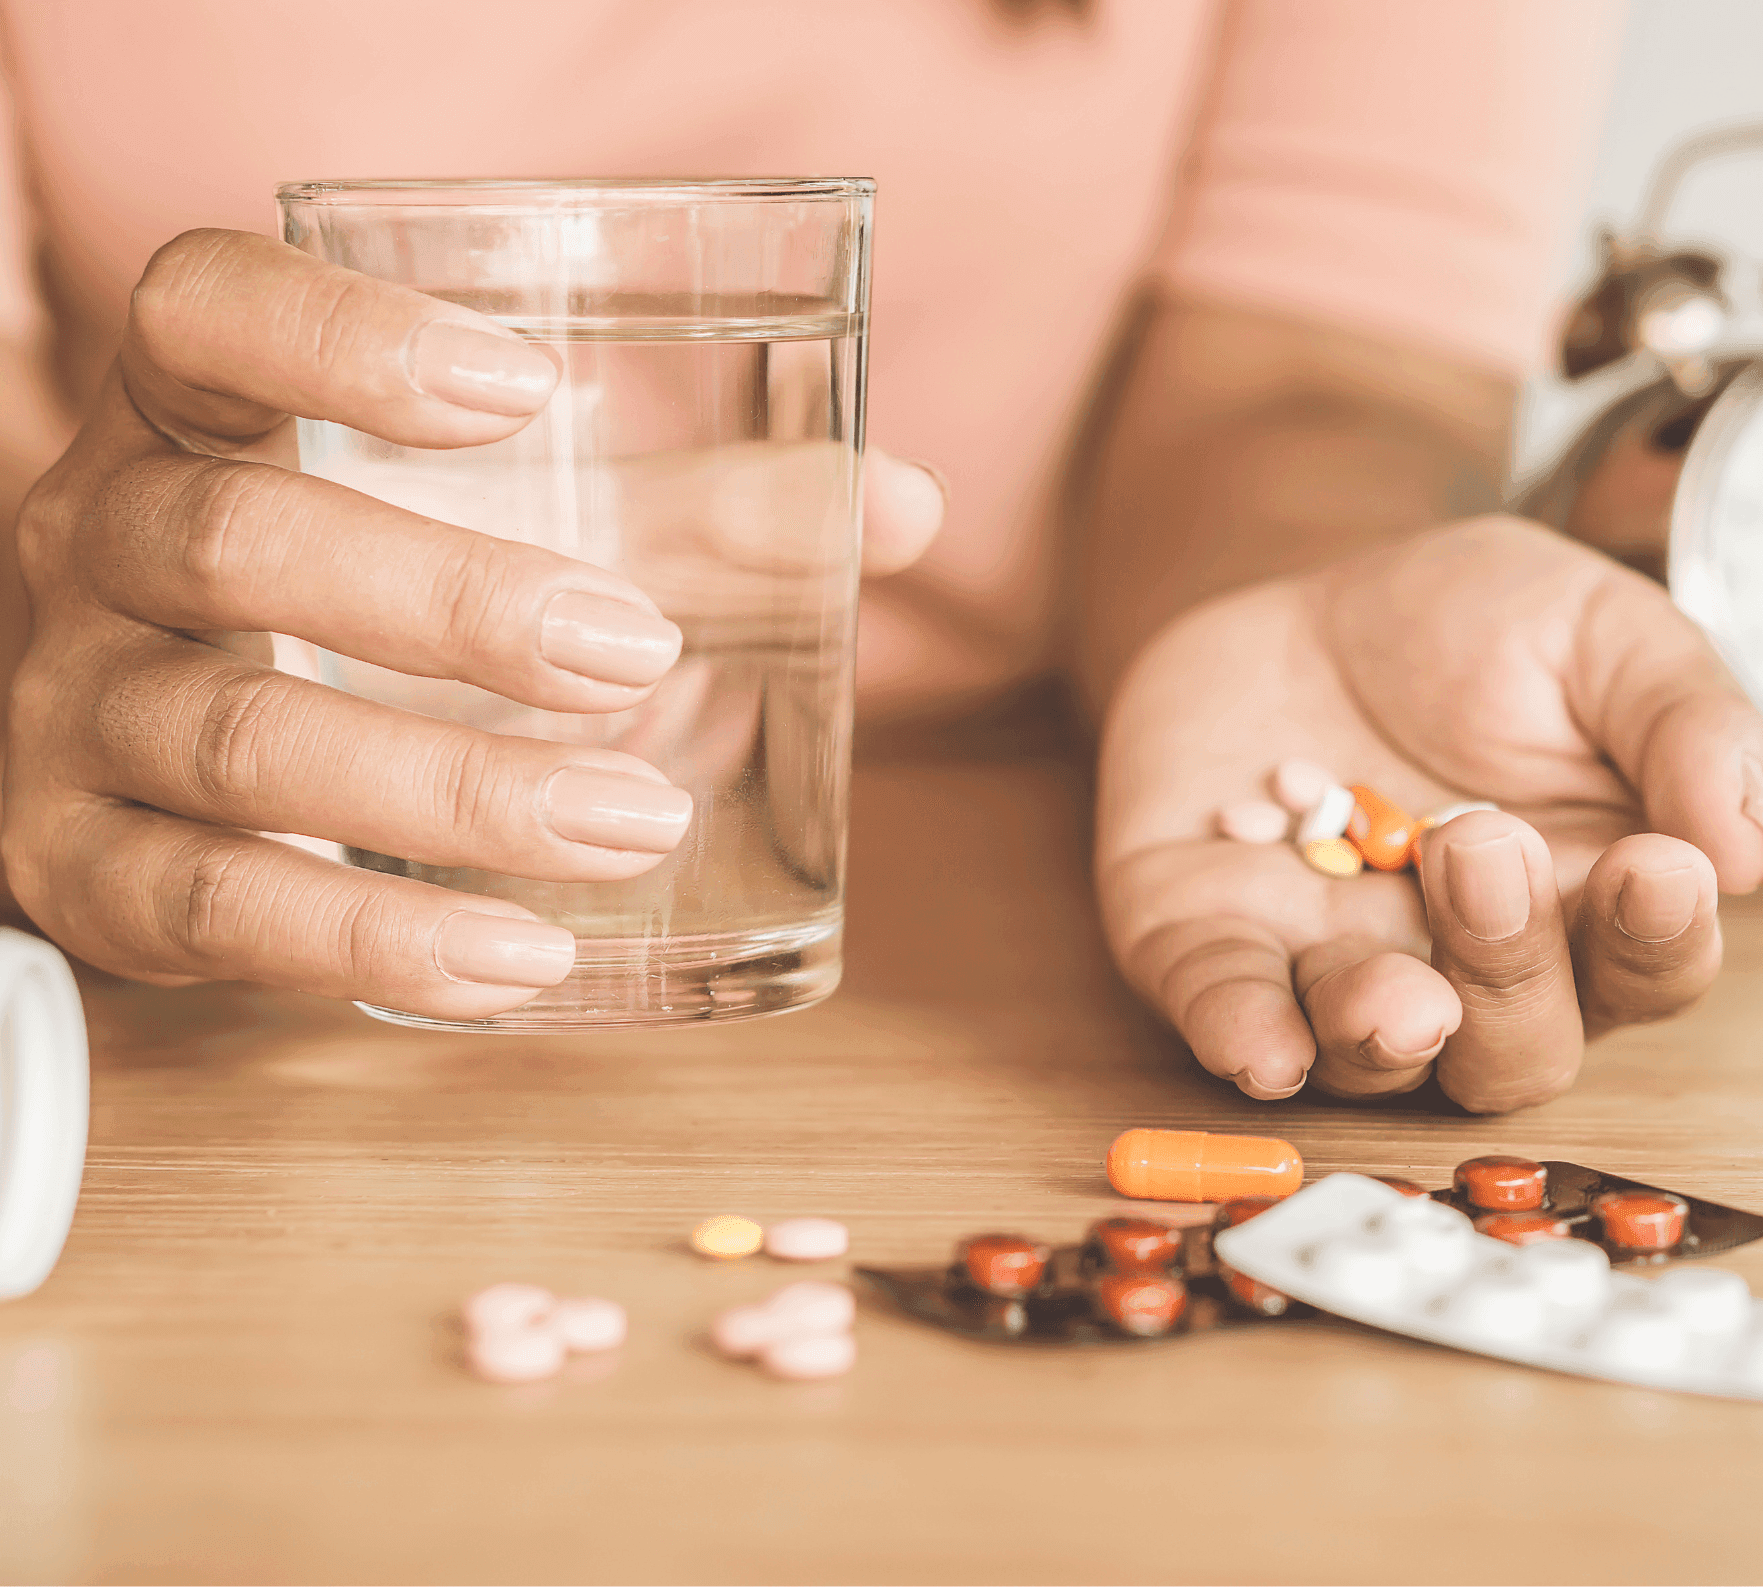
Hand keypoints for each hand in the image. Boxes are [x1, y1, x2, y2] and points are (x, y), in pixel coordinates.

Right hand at [4, 229, 940, 1018]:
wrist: (159, 757)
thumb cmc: (370, 605)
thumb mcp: (506, 528)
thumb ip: (696, 510)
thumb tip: (904, 505)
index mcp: (195, 415)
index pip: (203, 313)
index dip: (344, 335)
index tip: (524, 385)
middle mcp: (102, 543)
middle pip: (238, 539)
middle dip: (450, 600)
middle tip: (634, 648)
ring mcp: (75, 712)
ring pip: (238, 742)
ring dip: (450, 792)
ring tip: (636, 824)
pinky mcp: (81, 871)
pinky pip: (212, 911)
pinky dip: (371, 943)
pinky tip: (518, 962)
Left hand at [1097, 516, 1762, 1111]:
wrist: (1305, 598)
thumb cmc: (1477, 632)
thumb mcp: (1601, 634)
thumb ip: (1687, 727)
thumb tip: (1751, 855)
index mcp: (1592, 906)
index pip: (1650, 967)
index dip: (1659, 938)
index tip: (1658, 868)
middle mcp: (1473, 972)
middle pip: (1518, 1047)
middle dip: (1510, 971)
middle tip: (1481, 849)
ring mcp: (1339, 969)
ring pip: (1379, 1063)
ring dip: (1385, 1034)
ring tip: (1394, 987)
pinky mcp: (1218, 948)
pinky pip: (1228, 1019)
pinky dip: (1244, 1038)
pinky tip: (1263, 1046)